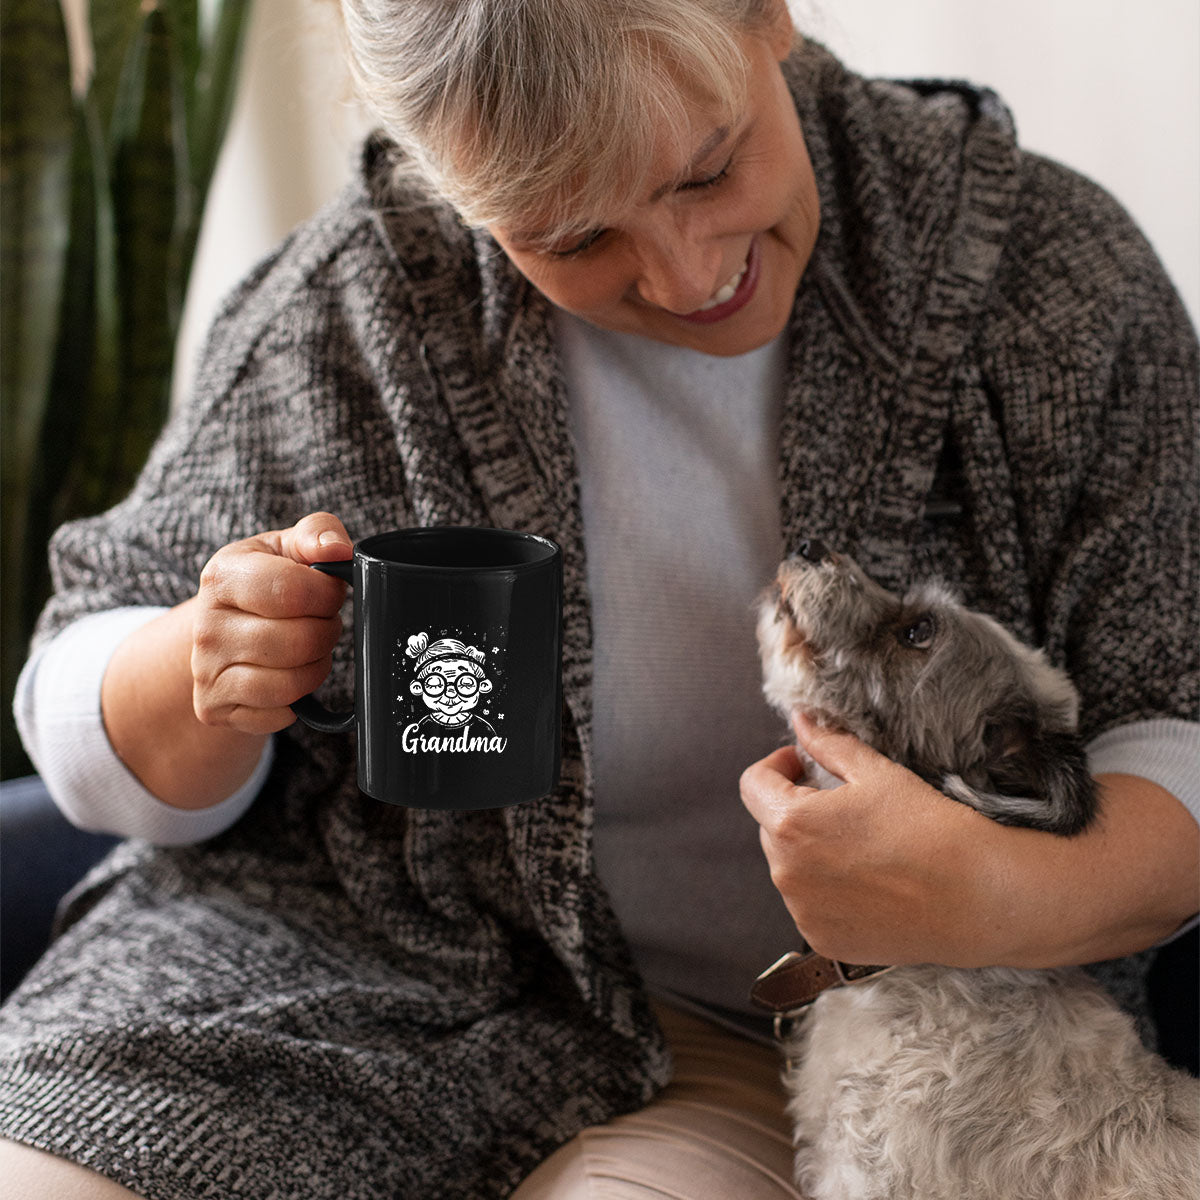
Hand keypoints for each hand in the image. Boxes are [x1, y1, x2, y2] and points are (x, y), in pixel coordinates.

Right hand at [191, 512, 351, 733]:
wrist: (222, 628)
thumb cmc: (266, 583)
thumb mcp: (287, 547)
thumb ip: (318, 533)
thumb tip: (338, 549)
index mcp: (222, 575)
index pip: (292, 590)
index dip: (328, 595)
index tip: (330, 592)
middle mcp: (206, 625)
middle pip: (299, 640)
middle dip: (327, 631)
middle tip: (321, 621)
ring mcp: (205, 671)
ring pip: (291, 683)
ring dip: (316, 666)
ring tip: (307, 647)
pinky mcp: (213, 708)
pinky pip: (280, 714)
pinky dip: (298, 699)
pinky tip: (288, 674)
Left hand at [740, 713, 1014, 967]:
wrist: (977, 898)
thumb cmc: (929, 829)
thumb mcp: (876, 774)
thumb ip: (828, 744)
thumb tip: (800, 721)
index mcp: (791, 823)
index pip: (753, 785)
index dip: (776, 766)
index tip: (803, 764)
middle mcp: (786, 872)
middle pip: (771, 826)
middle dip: (797, 808)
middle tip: (844, 805)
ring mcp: (802, 912)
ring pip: (789, 866)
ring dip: (810, 850)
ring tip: (862, 846)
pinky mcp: (822, 940)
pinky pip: (808, 904)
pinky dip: (826, 889)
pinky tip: (869, 882)